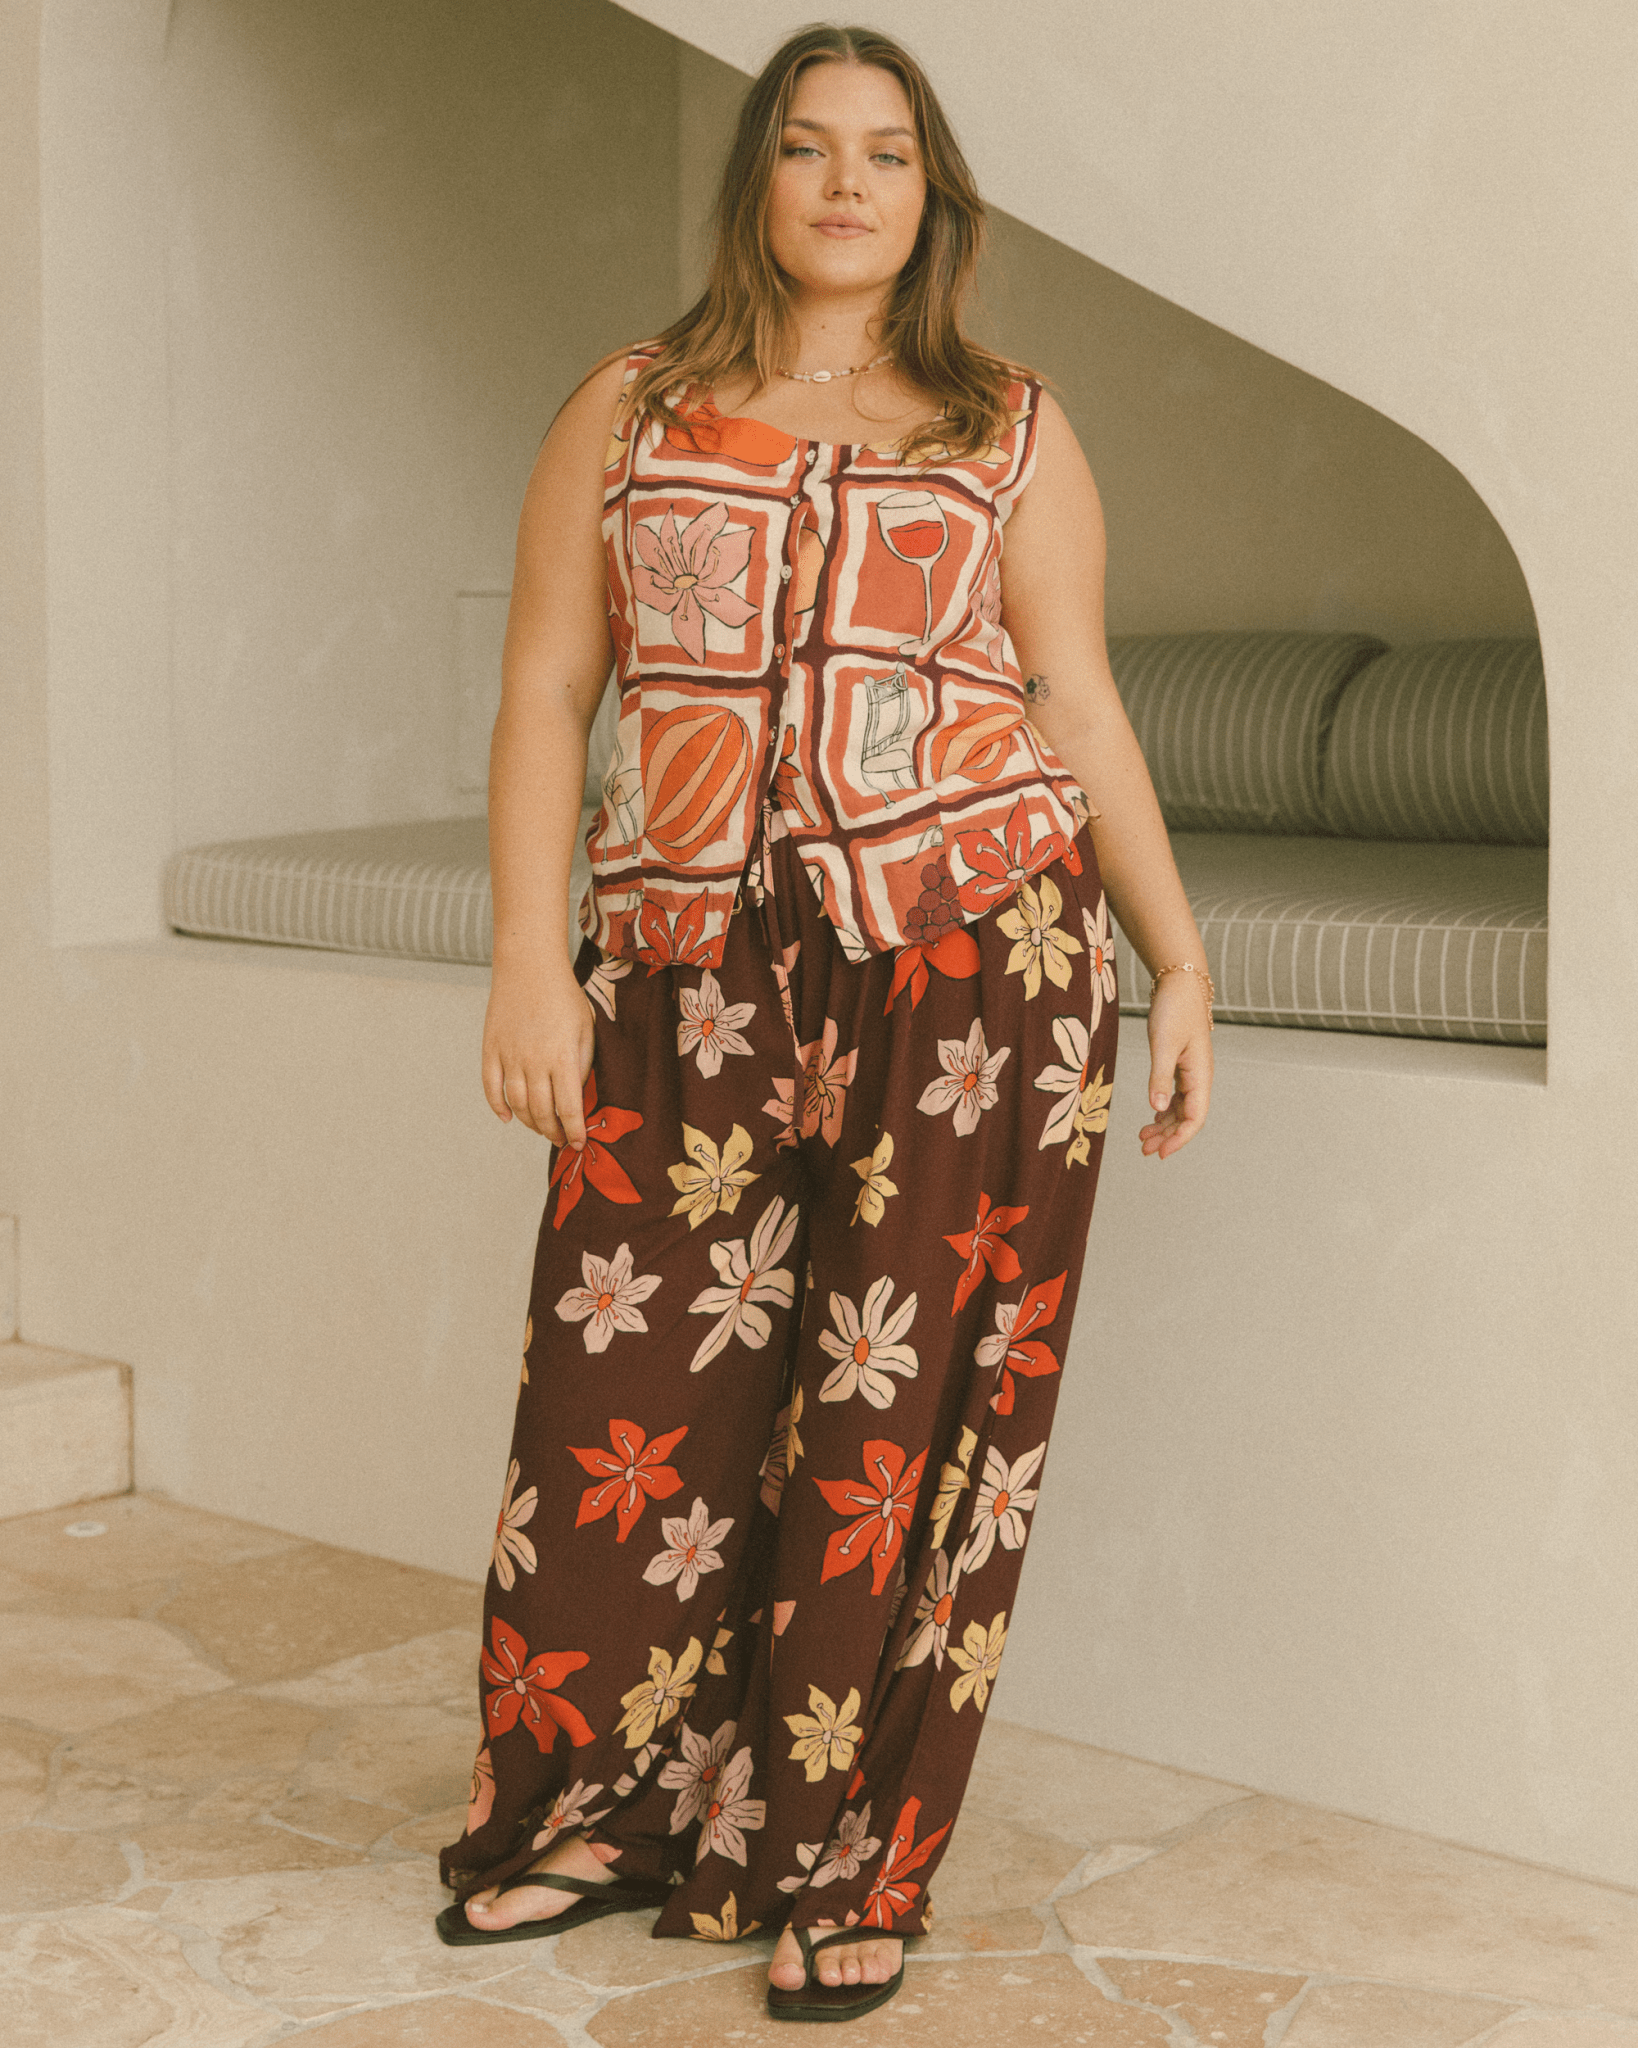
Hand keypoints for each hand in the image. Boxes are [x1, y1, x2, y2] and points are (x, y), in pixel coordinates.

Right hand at [482, 961, 595, 1146]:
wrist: (529, 966)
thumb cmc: (564, 996)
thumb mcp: (586, 1029)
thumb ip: (583, 1064)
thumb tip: (577, 1096)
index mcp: (562, 1057)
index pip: (568, 1108)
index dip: (574, 1131)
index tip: (579, 1143)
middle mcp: (533, 1061)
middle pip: (541, 1112)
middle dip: (553, 1132)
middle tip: (561, 1139)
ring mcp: (509, 1056)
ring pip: (517, 1105)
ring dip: (530, 1123)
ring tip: (542, 1129)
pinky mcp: (490, 1049)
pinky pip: (491, 1088)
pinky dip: (498, 1107)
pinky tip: (508, 1118)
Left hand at [1138, 972, 1212, 1159]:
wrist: (1179, 983)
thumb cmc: (1174, 1010)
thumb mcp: (1163, 1044)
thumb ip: (1160, 1077)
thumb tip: (1158, 1109)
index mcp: (1201, 1075)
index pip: (1195, 1118)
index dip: (1179, 1139)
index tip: (1160, 1153)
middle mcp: (1199, 1077)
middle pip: (1188, 1118)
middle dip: (1168, 1137)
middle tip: (1144, 1150)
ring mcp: (1191, 1072)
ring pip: (1181, 1108)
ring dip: (1164, 1125)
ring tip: (1143, 1139)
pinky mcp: (1180, 1065)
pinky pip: (1176, 1096)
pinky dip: (1163, 1110)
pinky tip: (1152, 1117)